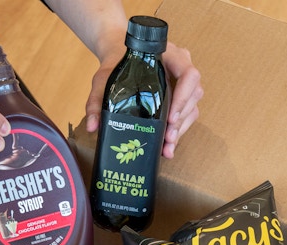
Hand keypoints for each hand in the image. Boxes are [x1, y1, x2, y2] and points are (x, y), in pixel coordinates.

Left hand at [84, 41, 201, 158]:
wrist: (118, 55)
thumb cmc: (115, 62)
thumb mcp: (104, 79)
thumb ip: (96, 101)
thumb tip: (93, 127)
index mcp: (170, 56)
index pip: (189, 74)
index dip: (183, 97)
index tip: (170, 118)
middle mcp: (182, 67)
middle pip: (193, 96)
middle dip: (180, 121)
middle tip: (168, 140)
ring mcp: (184, 83)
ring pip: (192, 108)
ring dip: (181, 129)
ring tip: (168, 147)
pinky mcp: (181, 96)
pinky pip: (187, 114)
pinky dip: (179, 130)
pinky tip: (168, 145)